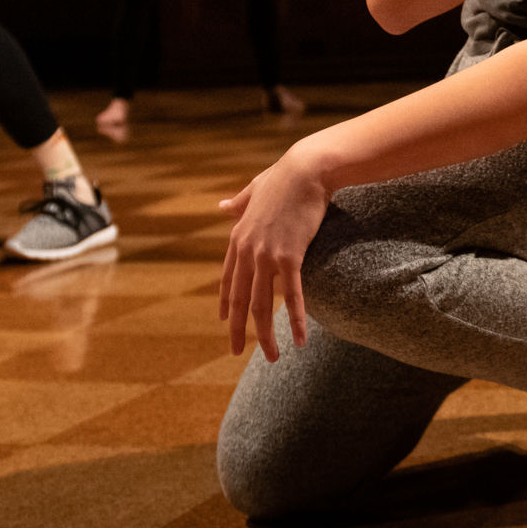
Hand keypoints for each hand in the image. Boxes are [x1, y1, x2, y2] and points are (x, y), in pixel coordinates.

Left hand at [217, 151, 329, 360]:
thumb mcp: (254, 191)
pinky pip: (291, 296)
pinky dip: (294, 320)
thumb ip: (237, 204)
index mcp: (238, 237)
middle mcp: (247, 250)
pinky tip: (299, 340)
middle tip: (235, 352)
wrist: (305, 170)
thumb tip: (220, 207)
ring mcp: (266, 255)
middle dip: (237, 330)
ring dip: (266, 335)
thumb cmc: (283, 177)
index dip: (225, 303)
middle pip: (240, 300)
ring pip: (261, 305)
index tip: (224, 323)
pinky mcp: (289, 256)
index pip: (227, 279)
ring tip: (272, 357)